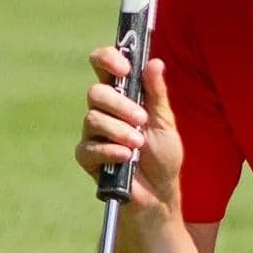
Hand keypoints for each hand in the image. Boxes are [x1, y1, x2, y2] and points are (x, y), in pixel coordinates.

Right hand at [74, 50, 183, 213]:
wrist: (159, 192)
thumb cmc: (163, 156)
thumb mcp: (165, 122)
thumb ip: (157, 93)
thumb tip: (154, 62)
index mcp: (121, 95)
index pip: (103, 65)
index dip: (108, 60)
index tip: (125, 69)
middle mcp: (103, 111)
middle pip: (95, 92)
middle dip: (120, 105)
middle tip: (141, 120)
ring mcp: (93, 134)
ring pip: (92, 119)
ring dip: (119, 131)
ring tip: (138, 145)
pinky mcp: (87, 157)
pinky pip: (89, 147)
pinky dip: (110, 151)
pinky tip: (126, 158)